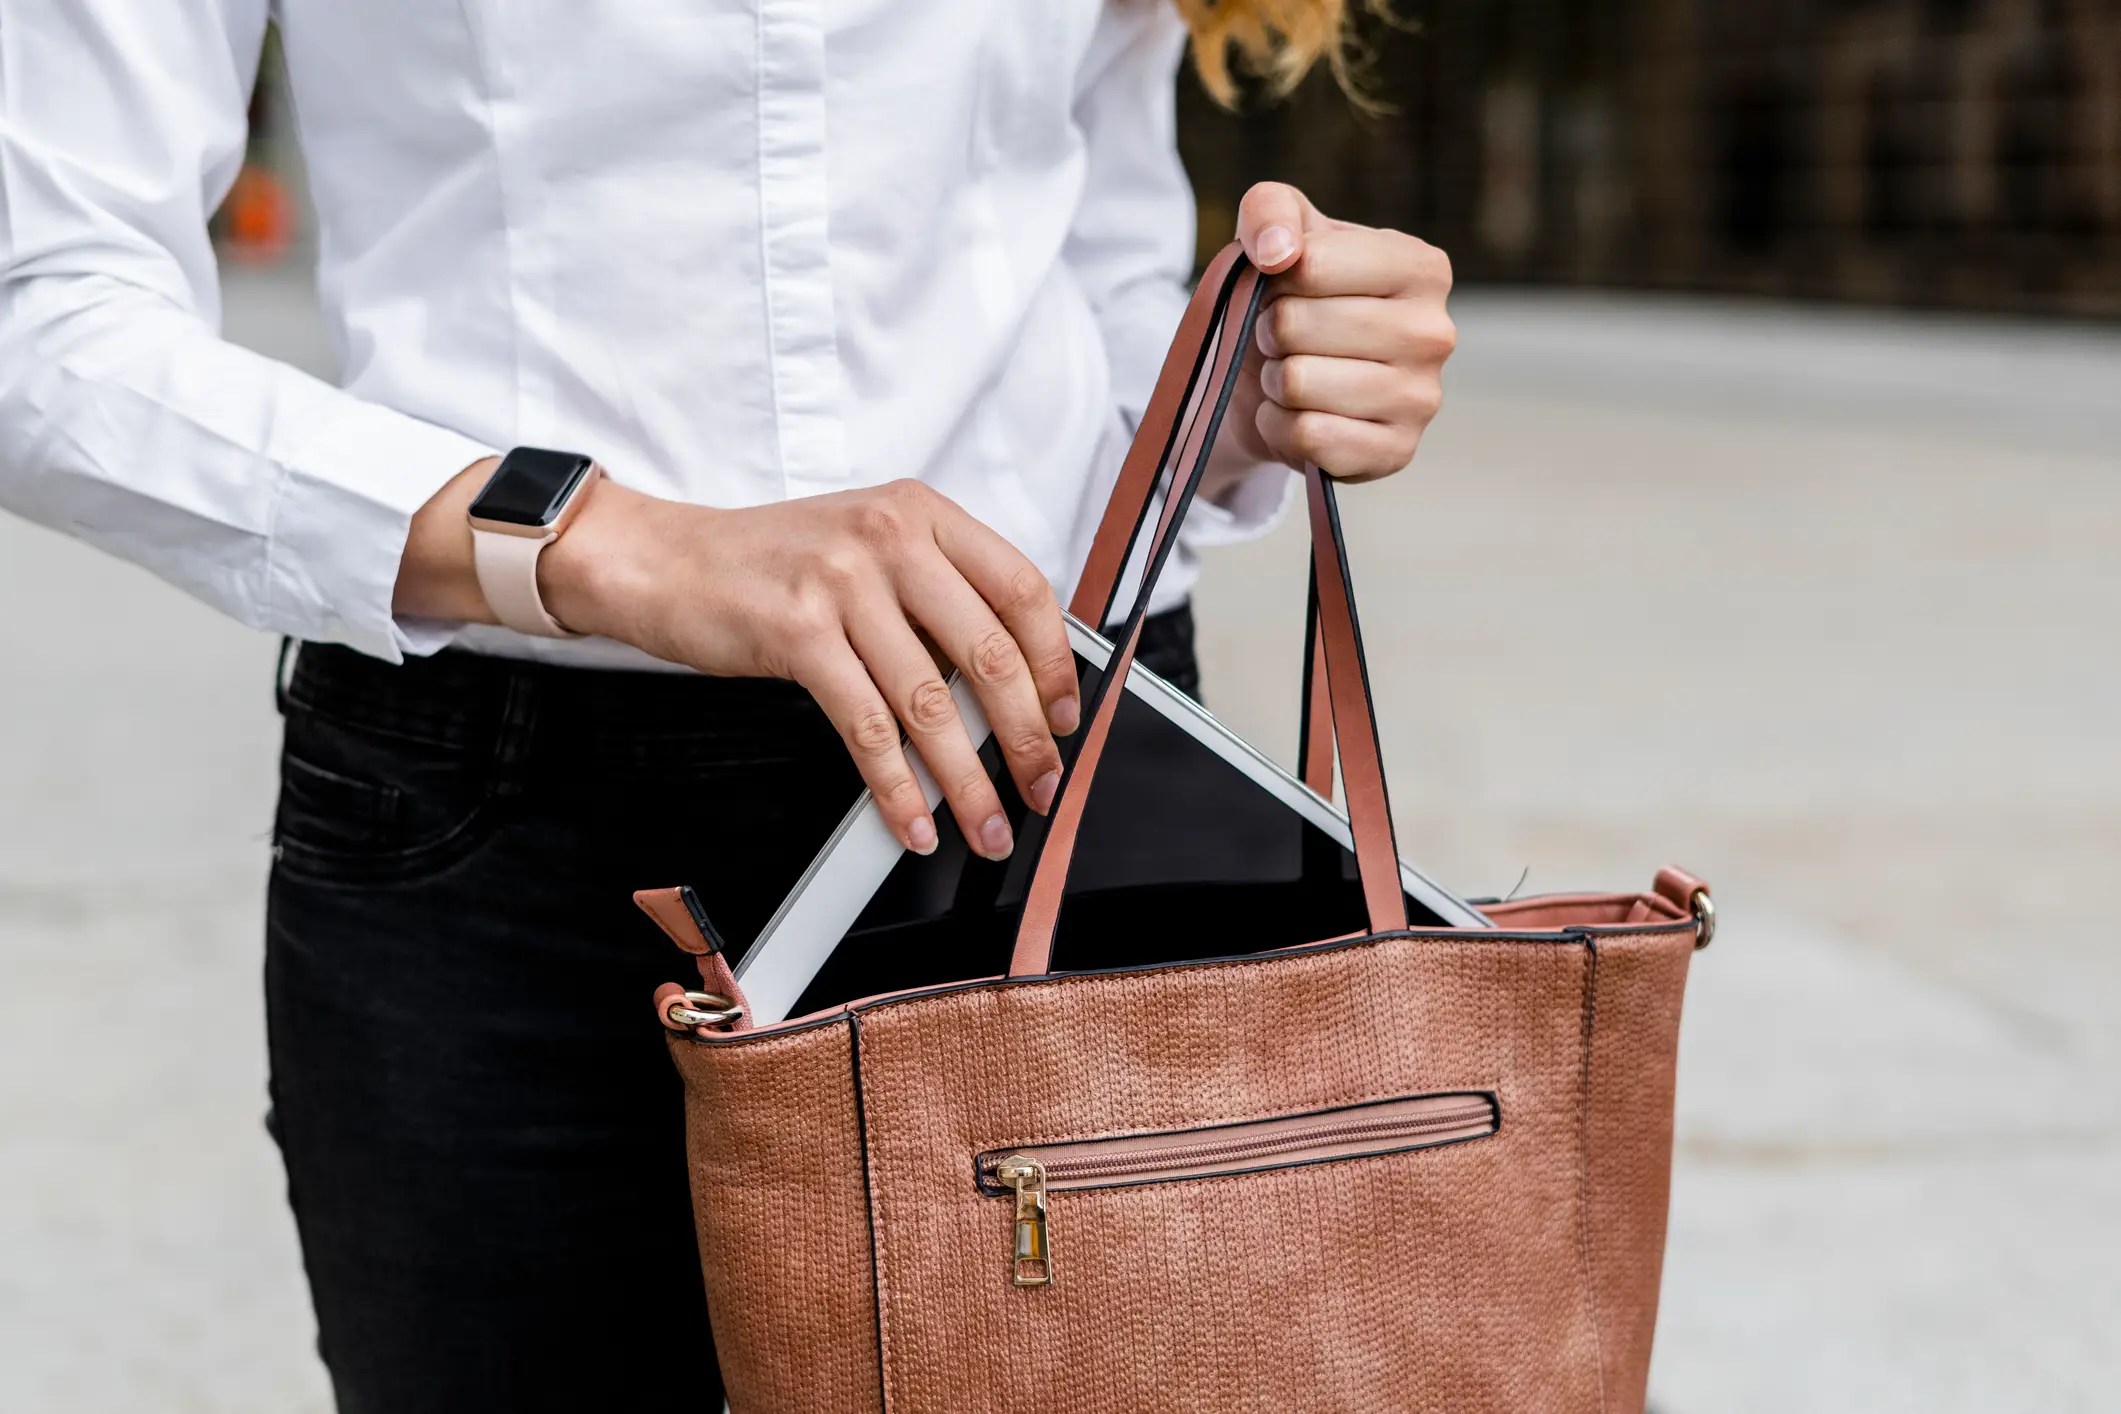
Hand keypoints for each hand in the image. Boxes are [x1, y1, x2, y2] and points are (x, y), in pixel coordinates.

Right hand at [517, 476, 1079, 859]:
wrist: (670, 560)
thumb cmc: (774, 563)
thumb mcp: (869, 552)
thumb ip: (937, 600)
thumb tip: (1011, 686)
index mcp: (923, 514)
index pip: (1024, 591)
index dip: (1055, 666)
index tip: (1065, 718)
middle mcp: (890, 538)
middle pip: (990, 654)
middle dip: (1026, 739)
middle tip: (1040, 787)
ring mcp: (843, 583)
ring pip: (931, 704)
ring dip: (967, 781)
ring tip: (985, 824)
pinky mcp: (798, 633)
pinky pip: (868, 728)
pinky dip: (898, 788)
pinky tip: (912, 820)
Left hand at [1224, 182, 1455, 483]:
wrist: (1283, 376)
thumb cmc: (1292, 296)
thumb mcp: (1276, 231)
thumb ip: (1270, 211)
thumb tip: (1278, 252)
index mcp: (1421, 267)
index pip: (1308, 265)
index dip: (1273, 278)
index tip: (1284, 286)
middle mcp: (1435, 332)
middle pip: (1297, 326)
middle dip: (1272, 332)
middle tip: (1286, 337)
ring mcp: (1422, 399)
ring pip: (1297, 383)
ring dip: (1275, 380)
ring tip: (1294, 372)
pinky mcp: (1396, 452)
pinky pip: (1307, 437)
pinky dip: (1280, 427)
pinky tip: (1299, 414)